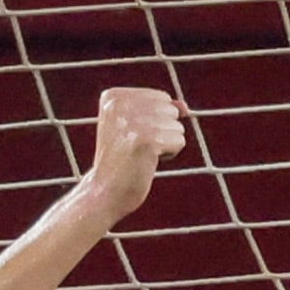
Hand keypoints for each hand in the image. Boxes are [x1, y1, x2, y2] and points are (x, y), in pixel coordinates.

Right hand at [84, 86, 189, 211]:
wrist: (105, 192)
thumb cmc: (123, 160)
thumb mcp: (137, 126)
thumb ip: (161, 110)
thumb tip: (184, 107)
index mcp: (113, 97)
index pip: (161, 97)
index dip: (156, 120)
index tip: (132, 136)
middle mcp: (119, 104)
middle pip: (170, 110)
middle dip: (163, 131)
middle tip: (138, 147)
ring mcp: (132, 121)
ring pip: (177, 126)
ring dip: (166, 144)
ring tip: (142, 155)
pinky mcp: (146, 140)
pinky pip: (179, 141)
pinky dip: (170, 154)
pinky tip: (148, 162)